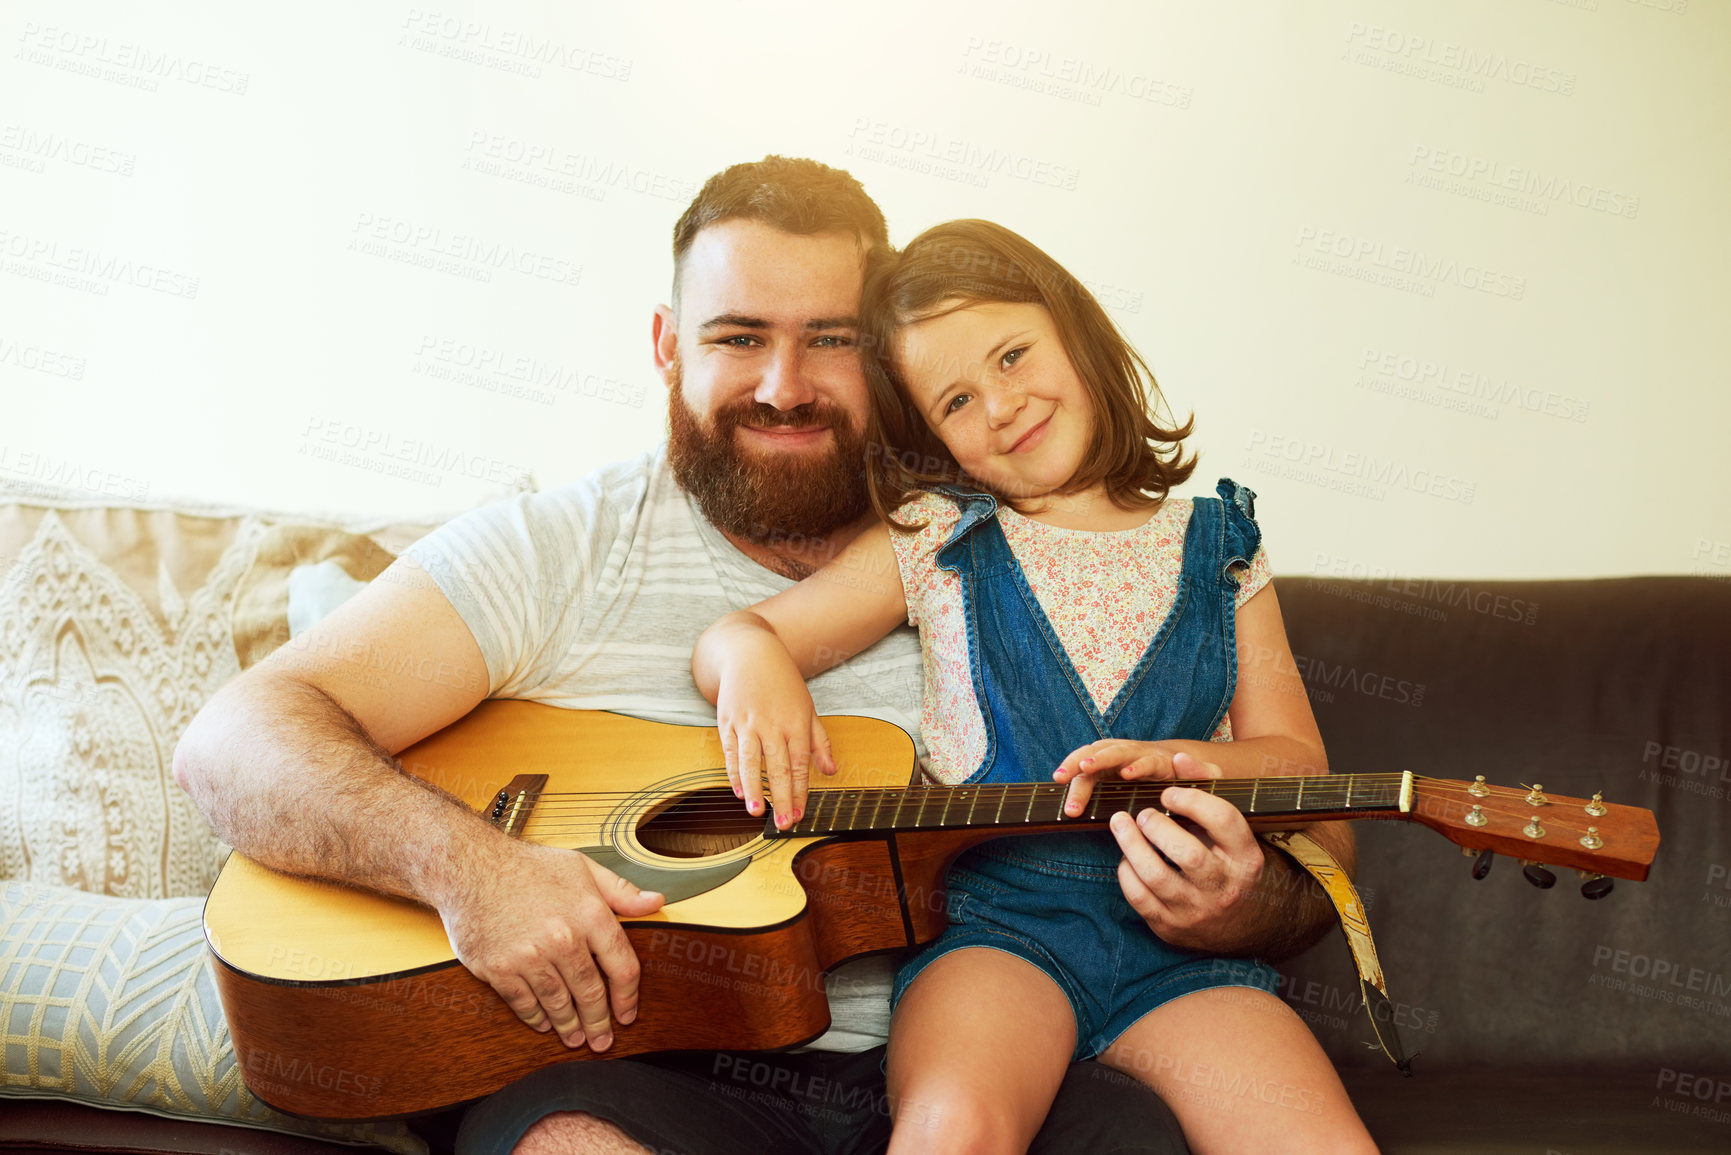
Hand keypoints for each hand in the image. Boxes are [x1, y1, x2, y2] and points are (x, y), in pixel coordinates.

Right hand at [441, 840, 663, 1051]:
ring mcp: (529, 956)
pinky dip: (536, 1017)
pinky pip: (524, 1004)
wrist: (470, 867)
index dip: (628, 997)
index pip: (622, 966)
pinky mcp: (499, 969)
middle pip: (590, 993)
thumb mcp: (582, 868)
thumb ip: (622, 891)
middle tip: (602, 1041)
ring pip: (558, 1003)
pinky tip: (544, 1023)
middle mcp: (563, 938)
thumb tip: (657, 903)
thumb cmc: (529, 867)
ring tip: (575, 1038)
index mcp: (590, 914)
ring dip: (569, 1026)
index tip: (627, 1014)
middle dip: (598, 1022)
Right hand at [715, 638, 834, 829]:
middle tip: (784, 823)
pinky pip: (730, 752)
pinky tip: (739, 792)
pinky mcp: (727, 721)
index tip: (801, 814)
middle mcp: (771, 724)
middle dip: (781, 797)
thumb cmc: (783, 683)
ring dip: (753, 789)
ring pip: (750, 762)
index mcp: (795, 722)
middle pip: (777, 767)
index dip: (801, 791)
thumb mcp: (808, 708)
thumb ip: (819, 741)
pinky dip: (734, 773)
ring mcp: (747, 722)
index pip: (800, 764)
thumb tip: (831, 771)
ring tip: (757, 812)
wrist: (751, 653)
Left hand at [1052, 739, 1181, 816]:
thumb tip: (1068, 814)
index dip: (1068, 767)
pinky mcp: (1158, 762)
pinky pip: (1147, 763)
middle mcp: (1116, 752)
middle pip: (1092, 755)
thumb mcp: (1114, 785)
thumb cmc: (1137, 776)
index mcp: (1102, 758)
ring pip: (1115, 753)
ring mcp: (1137, 755)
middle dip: (1075, 765)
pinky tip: (1127, 774)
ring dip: (1100, 759)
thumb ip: (1094, 796)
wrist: (1174, 762)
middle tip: (1061, 777)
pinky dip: (1137, 767)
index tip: (1056, 779)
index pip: (1080, 761)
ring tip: (1085, 766)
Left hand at [1106, 751, 1267, 951]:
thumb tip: (1178, 757)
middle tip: (1143, 813)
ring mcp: (1197, 911)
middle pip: (1189, 854)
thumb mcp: (1229, 829)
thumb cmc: (1228, 861)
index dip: (1191, 799)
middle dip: (1157, 826)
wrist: (1240, 924)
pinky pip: (1139, 897)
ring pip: (1157, 877)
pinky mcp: (1170, 927)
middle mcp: (1224, 887)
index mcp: (1246, 858)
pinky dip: (1126, 871)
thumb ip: (1208, 788)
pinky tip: (1127, 856)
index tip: (1167, 793)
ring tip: (1120, 822)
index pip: (1224, 820)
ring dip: (1131, 844)